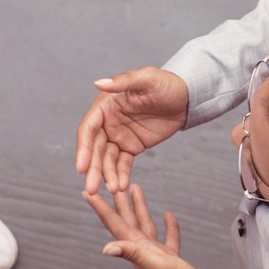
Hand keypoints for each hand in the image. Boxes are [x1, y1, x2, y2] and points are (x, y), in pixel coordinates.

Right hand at [75, 67, 189, 193]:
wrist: (187, 97)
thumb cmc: (166, 83)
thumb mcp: (147, 79)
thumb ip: (122, 82)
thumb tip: (97, 83)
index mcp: (105, 106)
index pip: (88, 129)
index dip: (83, 148)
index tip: (81, 167)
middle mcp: (107, 122)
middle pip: (94, 149)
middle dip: (93, 169)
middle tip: (92, 189)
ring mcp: (118, 136)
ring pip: (107, 160)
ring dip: (107, 175)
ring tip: (114, 190)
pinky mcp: (131, 147)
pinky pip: (123, 164)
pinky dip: (121, 175)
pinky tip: (122, 186)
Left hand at [82, 184, 203, 268]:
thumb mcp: (153, 264)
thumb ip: (132, 254)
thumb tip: (105, 248)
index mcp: (135, 247)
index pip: (114, 223)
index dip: (100, 207)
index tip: (87, 192)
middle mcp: (141, 249)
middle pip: (126, 219)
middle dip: (118, 201)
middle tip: (110, 182)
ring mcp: (155, 253)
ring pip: (145, 224)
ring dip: (140, 207)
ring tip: (136, 188)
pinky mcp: (170, 258)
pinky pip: (167, 237)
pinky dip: (168, 225)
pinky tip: (169, 215)